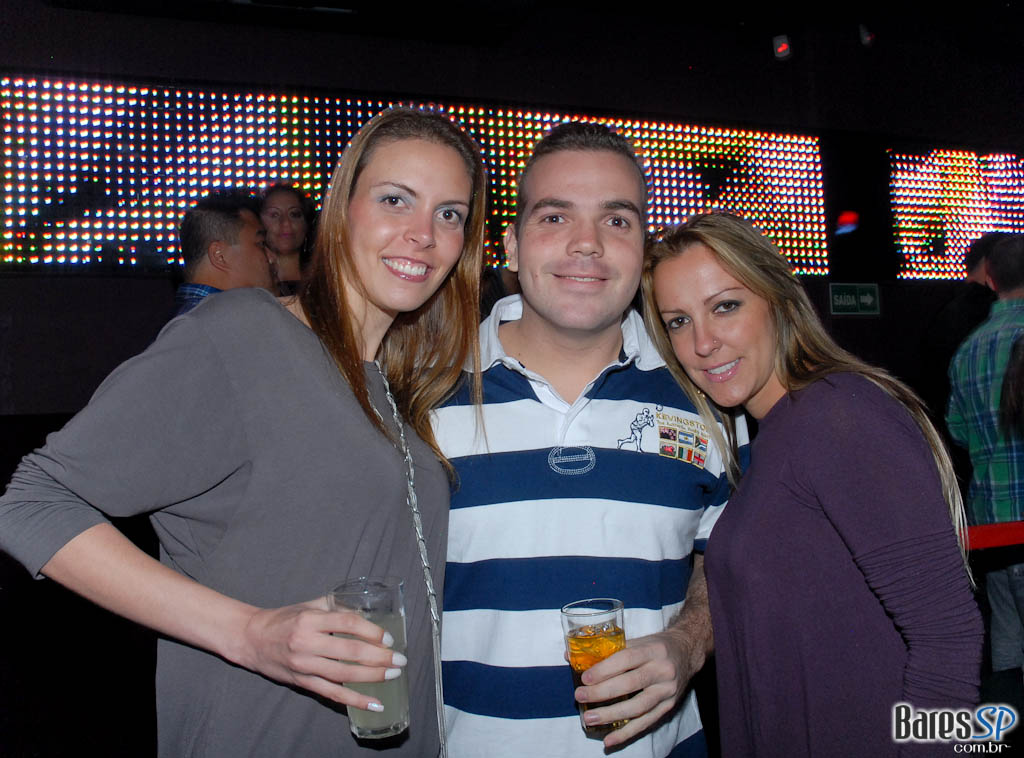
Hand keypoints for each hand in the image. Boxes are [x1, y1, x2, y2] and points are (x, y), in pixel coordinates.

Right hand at [236, 597, 405, 711]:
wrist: (251, 639)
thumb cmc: (283, 619)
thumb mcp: (309, 606)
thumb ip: (336, 606)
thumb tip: (366, 611)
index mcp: (310, 620)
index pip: (348, 624)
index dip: (371, 631)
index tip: (388, 638)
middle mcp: (307, 643)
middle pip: (350, 651)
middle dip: (379, 657)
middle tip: (399, 659)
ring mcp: (304, 665)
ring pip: (343, 674)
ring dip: (372, 676)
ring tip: (392, 675)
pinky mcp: (302, 682)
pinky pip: (332, 694)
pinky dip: (355, 700)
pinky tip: (373, 703)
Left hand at [574, 628, 701, 747]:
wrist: (687, 652)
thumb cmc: (656, 645)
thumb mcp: (637, 640)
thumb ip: (608, 649)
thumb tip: (571, 655)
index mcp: (653, 649)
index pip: (626, 659)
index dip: (604, 669)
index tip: (585, 678)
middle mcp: (663, 670)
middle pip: (630, 683)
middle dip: (602, 692)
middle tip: (580, 696)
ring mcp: (667, 690)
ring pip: (638, 707)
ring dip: (611, 715)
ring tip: (589, 718)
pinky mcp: (669, 706)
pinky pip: (646, 722)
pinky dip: (627, 733)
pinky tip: (610, 739)